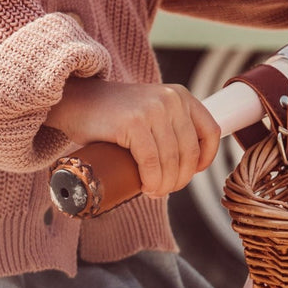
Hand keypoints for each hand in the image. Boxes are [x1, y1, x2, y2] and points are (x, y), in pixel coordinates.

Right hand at [46, 77, 220, 197]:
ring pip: (171, 162)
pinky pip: (151, 163)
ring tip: (152, 192)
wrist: (77, 100)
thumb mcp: (150, 112)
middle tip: (163, 190)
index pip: (210, 132)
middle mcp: (171, 100)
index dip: (204, 160)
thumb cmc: (112, 115)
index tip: (189, 173)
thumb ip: (169, 127)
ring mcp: (152, 110)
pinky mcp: (133, 123)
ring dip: (164, 186)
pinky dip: (151, 181)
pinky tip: (145, 188)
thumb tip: (185, 166)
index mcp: (180, 96)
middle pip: (189, 153)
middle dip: (179, 180)